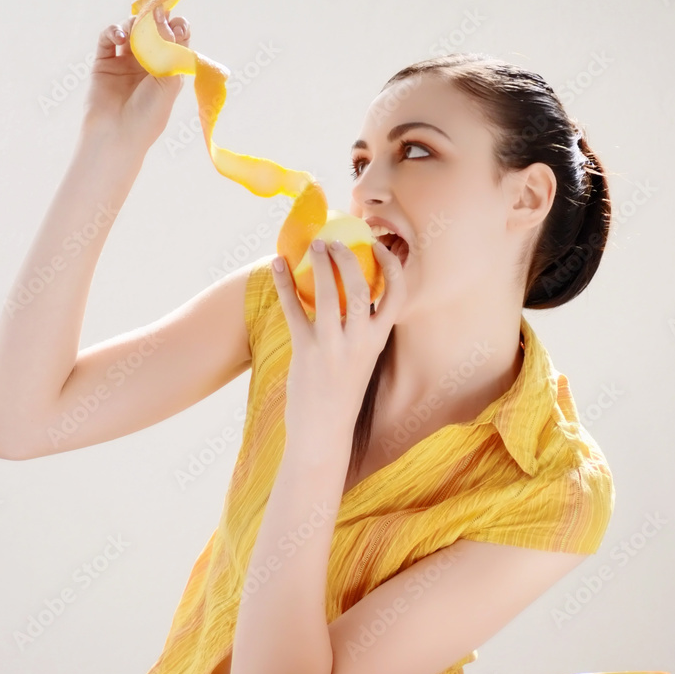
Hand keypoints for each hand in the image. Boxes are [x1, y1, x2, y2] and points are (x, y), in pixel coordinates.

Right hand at [81, 6, 190, 149]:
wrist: (118, 134)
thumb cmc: (148, 115)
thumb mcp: (169, 84)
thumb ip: (171, 51)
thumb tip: (167, 18)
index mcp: (168, 70)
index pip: (176, 40)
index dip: (178, 27)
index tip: (179, 22)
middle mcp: (148, 64)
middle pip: (153, 29)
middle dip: (156, 18)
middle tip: (157, 13)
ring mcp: (125, 61)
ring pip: (131, 29)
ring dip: (135, 24)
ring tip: (137, 29)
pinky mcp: (105, 61)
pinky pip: (108, 37)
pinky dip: (114, 30)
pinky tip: (121, 36)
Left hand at [272, 238, 407, 440]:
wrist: (324, 431)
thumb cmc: (342, 393)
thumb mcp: (362, 360)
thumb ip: (361, 330)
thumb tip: (351, 293)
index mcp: (378, 341)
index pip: (397, 295)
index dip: (392, 266)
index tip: (379, 247)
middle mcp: (359, 341)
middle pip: (361, 285)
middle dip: (347, 256)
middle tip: (332, 242)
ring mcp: (332, 346)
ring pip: (329, 292)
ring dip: (319, 262)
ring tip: (311, 246)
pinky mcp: (305, 351)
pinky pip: (294, 309)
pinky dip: (284, 283)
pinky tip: (277, 265)